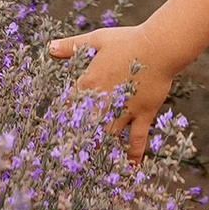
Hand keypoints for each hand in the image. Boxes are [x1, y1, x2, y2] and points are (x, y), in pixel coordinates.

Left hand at [47, 21, 174, 160]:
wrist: (159, 46)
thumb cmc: (128, 40)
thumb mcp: (97, 40)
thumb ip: (72, 46)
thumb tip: (49, 47)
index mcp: (89, 83)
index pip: (68, 105)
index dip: (60, 118)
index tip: (51, 133)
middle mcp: (103, 101)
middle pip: (85, 126)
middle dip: (76, 142)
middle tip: (66, 161)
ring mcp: (123, 111)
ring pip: (107, 136)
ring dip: (99, 150)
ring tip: (91, 168)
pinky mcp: (142, 115)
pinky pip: (136, 139)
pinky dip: (133, 155)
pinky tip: (130, 169)